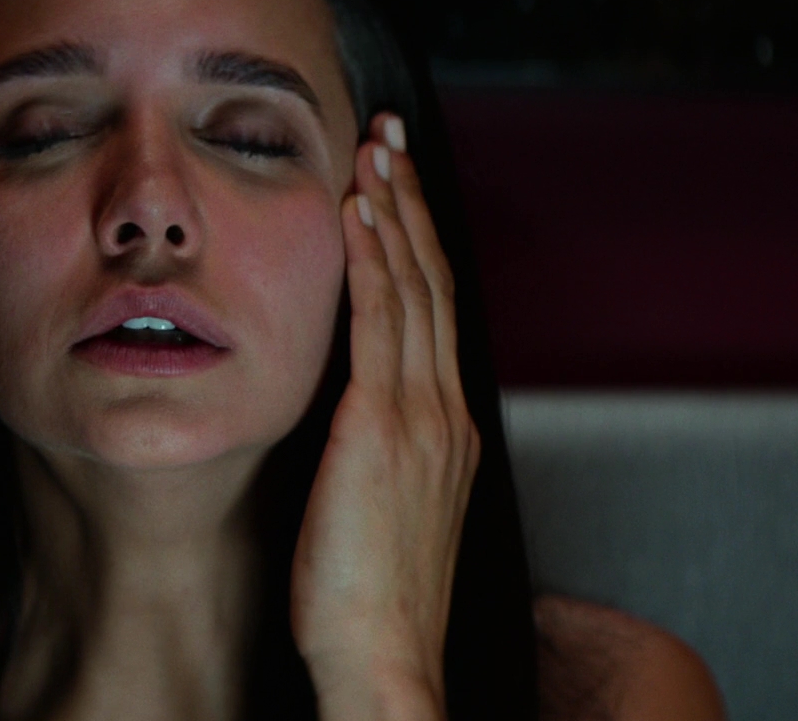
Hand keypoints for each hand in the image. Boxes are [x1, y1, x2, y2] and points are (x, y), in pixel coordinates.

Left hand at [291, 113, 476, 719]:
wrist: (382, 657)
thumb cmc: (371, 604)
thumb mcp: (385, 510)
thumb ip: (379, 452)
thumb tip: (351, 421)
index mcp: (446, 432)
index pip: (435, 313)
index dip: (419, 245)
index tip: (401, 192)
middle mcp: (443, 413)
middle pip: (432, 284)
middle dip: (412, 204)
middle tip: (394, 139)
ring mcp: (419, 417)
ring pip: (412, 289)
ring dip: (394, 212)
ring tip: (377, 152)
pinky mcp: (383, 428)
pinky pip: (380, 323)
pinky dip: (373, 260)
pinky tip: (359, 214)